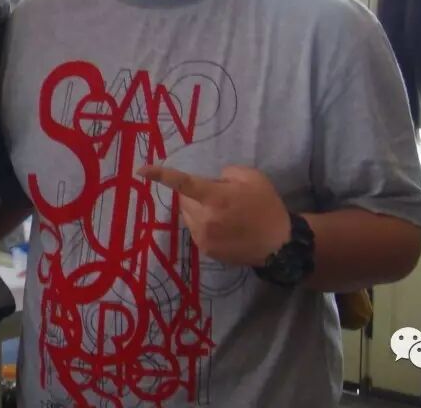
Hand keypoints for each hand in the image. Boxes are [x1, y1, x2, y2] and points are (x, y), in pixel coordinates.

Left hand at [138, 164, 291, 266]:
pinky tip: (224, 227)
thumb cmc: (266, 206)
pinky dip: (203, 223)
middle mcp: (204, 219)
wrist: (278, 244)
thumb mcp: (252, 177)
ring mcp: (203, 237)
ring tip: (224, 213)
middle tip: (219, 195)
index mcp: (215, 198)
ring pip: (188, 215)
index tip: (141, 170)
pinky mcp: (206, 250)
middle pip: (184, 200)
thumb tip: (213, 181)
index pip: (183, 184)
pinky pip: (195, 229)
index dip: (161, 175)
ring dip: (198, 209)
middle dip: (195, 194)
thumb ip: (227, 173)